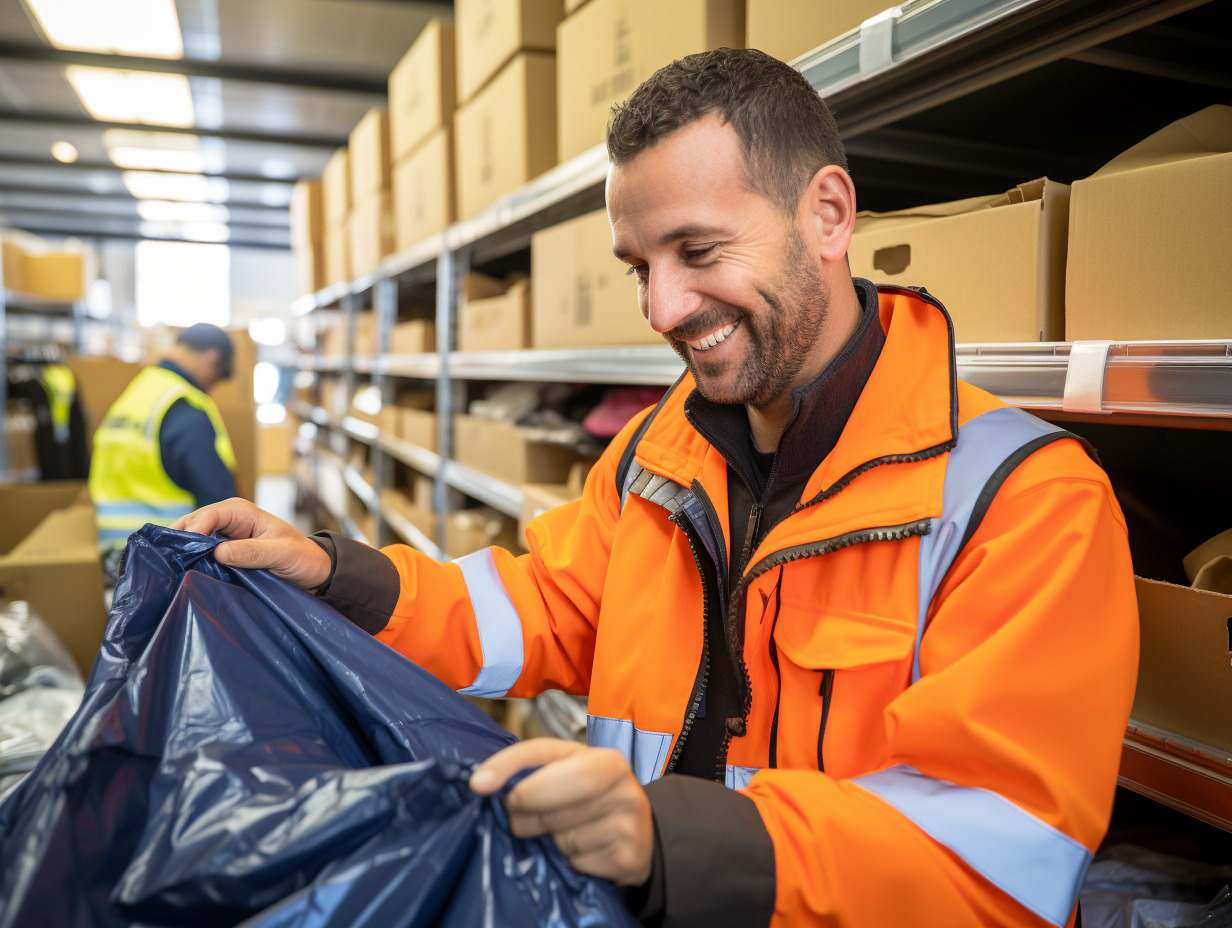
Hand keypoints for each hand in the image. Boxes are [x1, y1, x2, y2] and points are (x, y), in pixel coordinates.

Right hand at [171, 498, 331, 590]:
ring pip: (190, 539)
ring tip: (171, 568)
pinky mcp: (220, 551)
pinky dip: (189, 560)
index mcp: (240, 511)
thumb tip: (218, 553)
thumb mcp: (281, 554)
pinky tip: (182, 572)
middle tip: (168, 562)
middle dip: (180, 540)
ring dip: (181, 551)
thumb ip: (252, 552)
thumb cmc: (301, 556)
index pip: (208, 516)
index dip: (193, 532)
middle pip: (192, 525)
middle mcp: (227, 518)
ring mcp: (222, 535)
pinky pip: (198, 553)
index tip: (186, 553)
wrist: (311, 569)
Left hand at [469, 738, 652, 886]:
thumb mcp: (569, 775)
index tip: (478, 784)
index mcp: (603, 758)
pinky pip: (579, 862)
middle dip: (525, 813)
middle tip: (517, 817)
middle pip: (552, 802)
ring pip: (564, 837)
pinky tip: (584, 850)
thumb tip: (482, 783)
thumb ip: (533, 771)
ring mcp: (630, 820)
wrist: (638, 836)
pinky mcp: (628, 856)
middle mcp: (622, 783)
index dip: (507, 766)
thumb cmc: (592, 800)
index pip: (545, 754)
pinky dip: (571, 861)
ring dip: (551, 840)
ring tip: (563, 832)